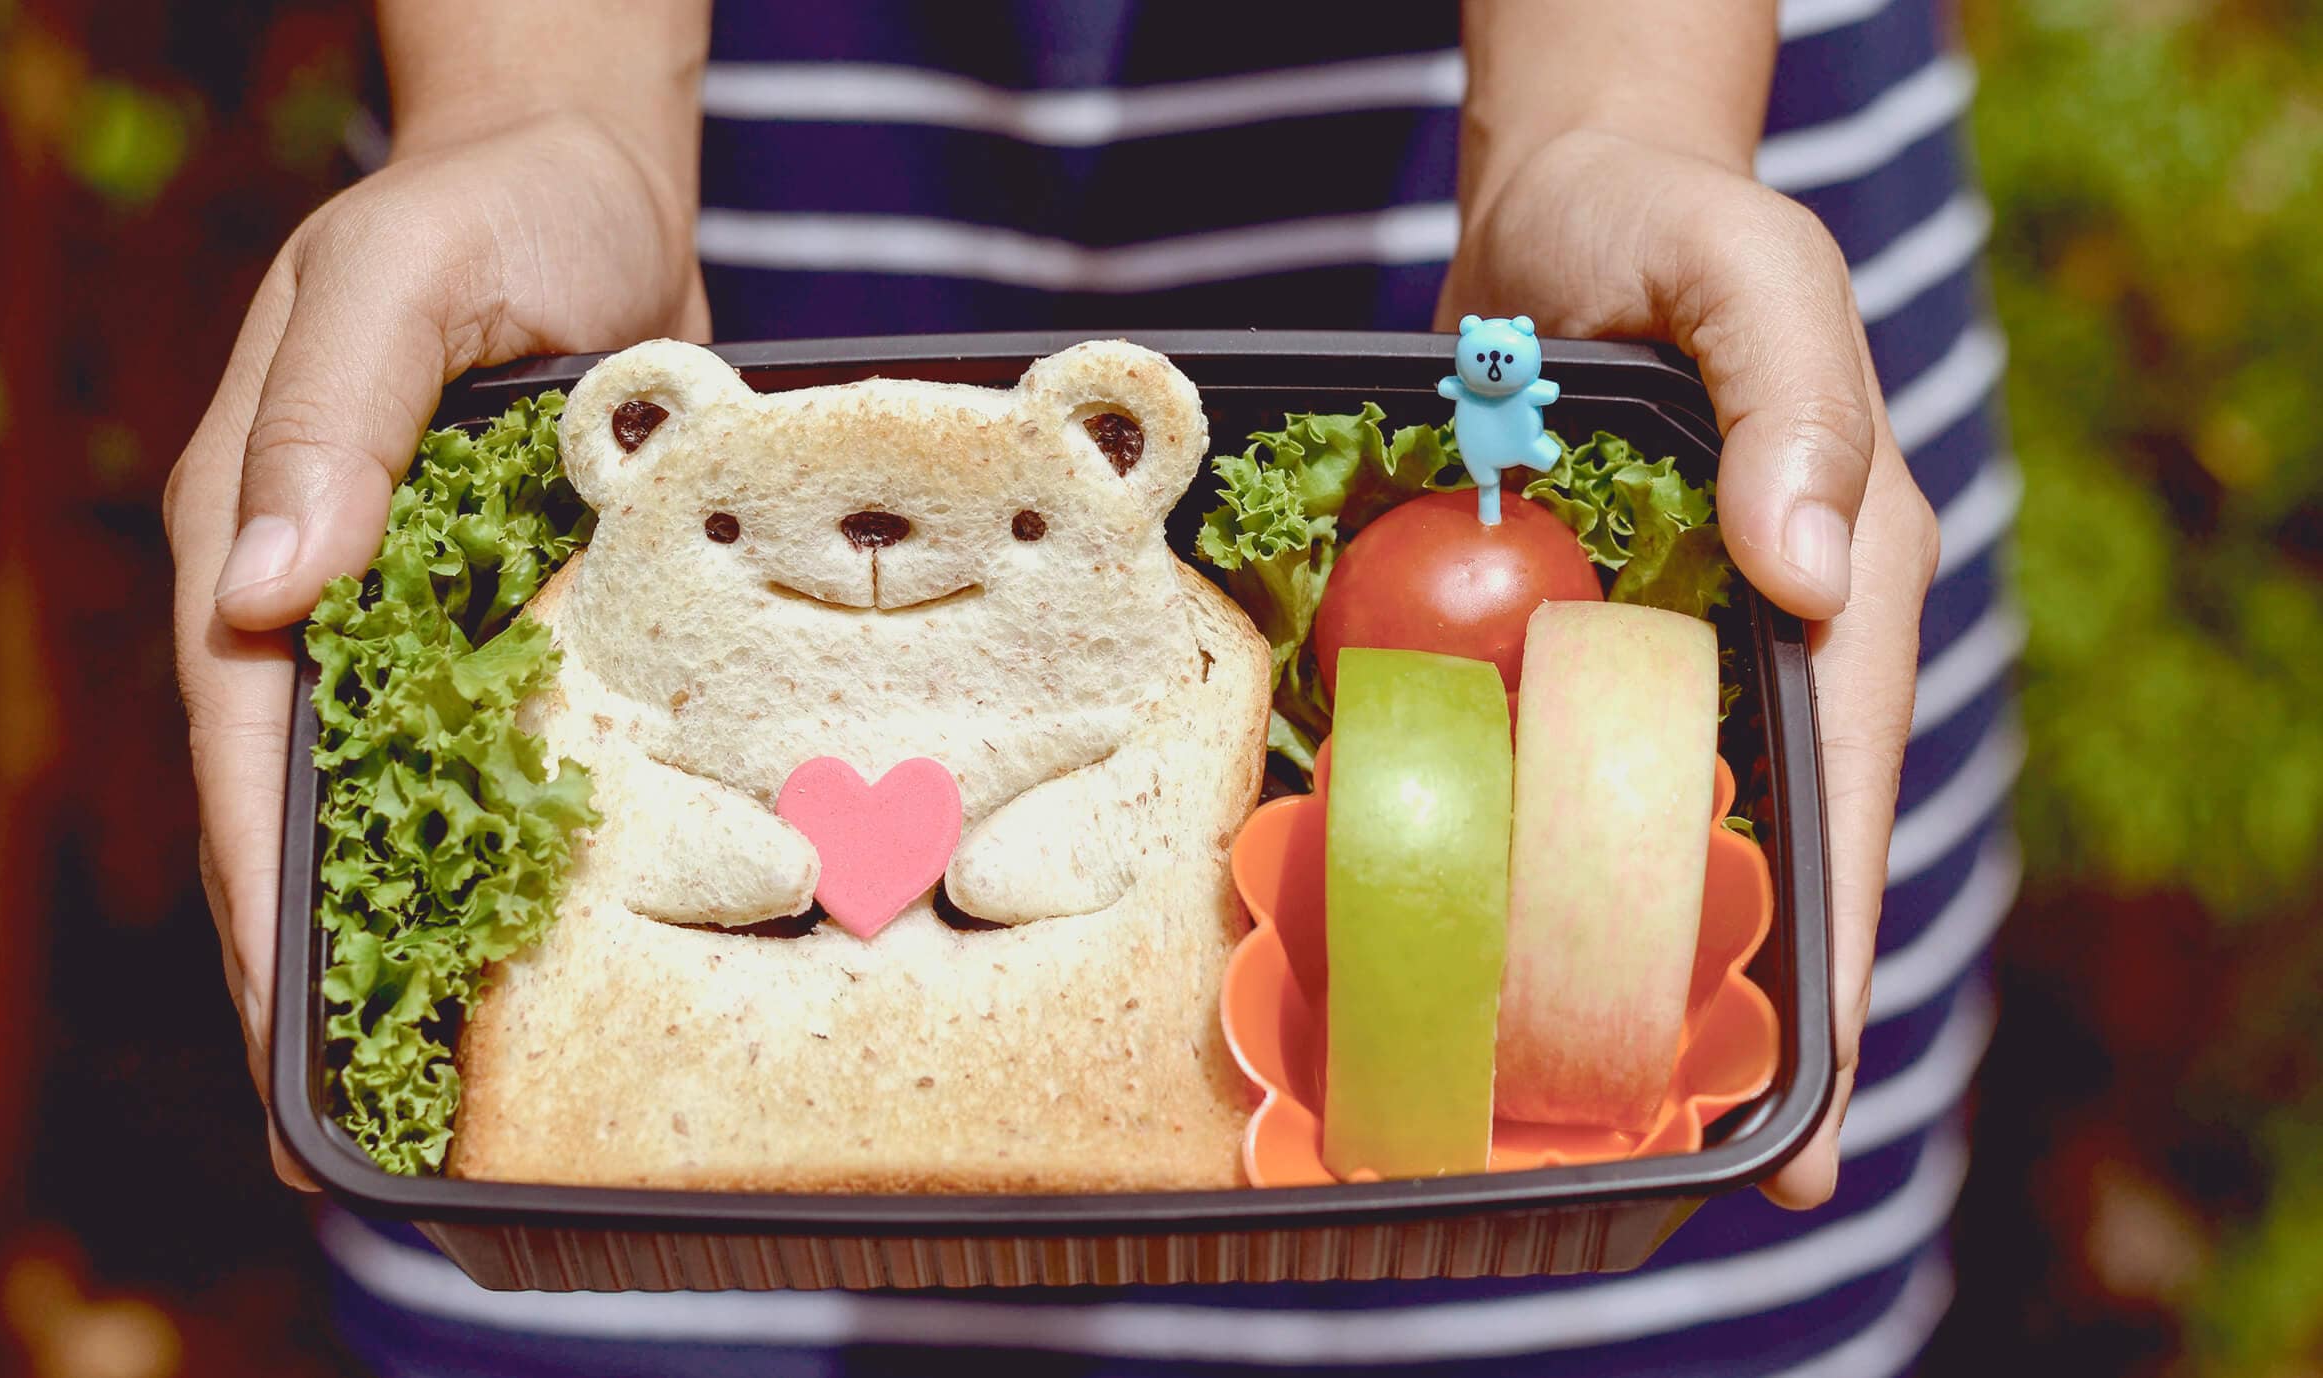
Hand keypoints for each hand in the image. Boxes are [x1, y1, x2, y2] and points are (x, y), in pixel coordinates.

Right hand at [164, 112, 706, 1185]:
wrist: (587, 180)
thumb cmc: (484, 210)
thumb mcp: (395, 275)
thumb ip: (330, 414)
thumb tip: (265, 587)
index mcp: (260, 528)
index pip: (242, 743)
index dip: (258, 894)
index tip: (284, 1034)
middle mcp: (324, 590)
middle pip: (307, 799)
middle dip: (325, 951)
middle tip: (361, 1114)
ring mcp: (416, 606)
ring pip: (400, 789)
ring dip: (420, 915)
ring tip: (460, 1069)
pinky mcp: (507, 607)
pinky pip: (499, 741)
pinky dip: (514, 833)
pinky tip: (559, 924)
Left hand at [1440, 129, 1941, 1207]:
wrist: (1554, 208)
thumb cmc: (1662, 227)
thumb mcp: (1744, 273)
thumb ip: (1789, 400)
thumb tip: (1813, 574)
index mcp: (1843, 584)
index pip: (1849, 796)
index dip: (1834, 957)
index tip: (1808, 1112)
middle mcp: (1764, 642)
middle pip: (1763, 850)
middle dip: (1737, 1004)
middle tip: (1689, 1161)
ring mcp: (1662, 650)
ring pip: (1654, 831)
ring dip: (1622, 958)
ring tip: (1569, 1101)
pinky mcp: (1563, 636)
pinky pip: (1552, 761)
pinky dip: (1524, 850)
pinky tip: (1462, 942)